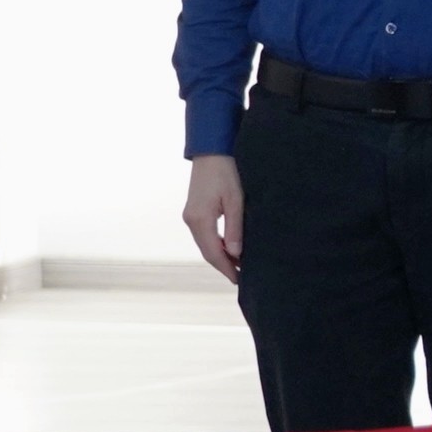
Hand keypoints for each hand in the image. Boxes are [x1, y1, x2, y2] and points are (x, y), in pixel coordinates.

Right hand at [182, 155, 243, 283]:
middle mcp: (191, 220)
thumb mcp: (235, 200)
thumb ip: (235, 228)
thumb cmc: (226, 172)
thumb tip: (236, 254)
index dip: (226, 268)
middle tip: (241, 277)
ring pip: (205, 244)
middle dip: (223, 265)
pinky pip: (205, 234)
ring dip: (220, 256)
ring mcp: (190, 216)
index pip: (213, 252)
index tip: (239, 279)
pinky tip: (230, 248)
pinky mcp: (194, 211)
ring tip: (239, 265)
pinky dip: (217, 244)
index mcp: (200, 219)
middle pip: (207, 251)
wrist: (211, 152)